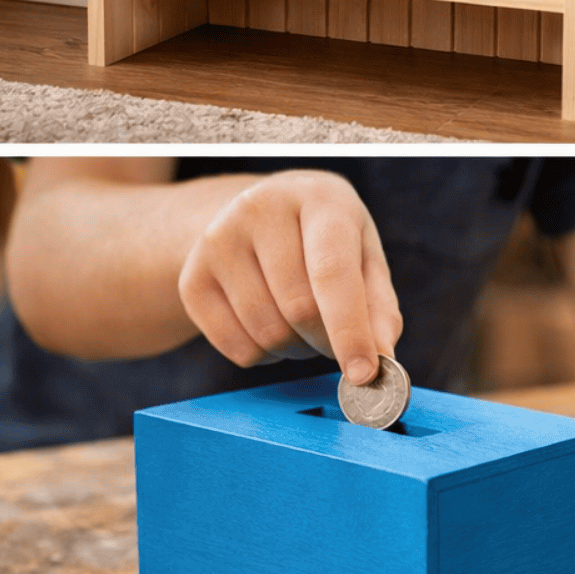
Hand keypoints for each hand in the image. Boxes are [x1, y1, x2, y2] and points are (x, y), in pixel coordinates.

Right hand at [176, 171, 401, 381]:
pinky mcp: (191, 278)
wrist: (258, 216)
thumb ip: (379, 306)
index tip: (363, 375)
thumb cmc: (325, 242)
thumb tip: (382, 355)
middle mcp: (260, 209)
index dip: (350, 329)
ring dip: (294, 350)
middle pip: (299, 309)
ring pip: (266, 333)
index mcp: (317, 198)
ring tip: (298, 325)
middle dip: (324, 342)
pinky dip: (262, 356)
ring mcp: (217, 241)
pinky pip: (235, 348)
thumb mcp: (363, 256)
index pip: (331, 272)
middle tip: (332, 339)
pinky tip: (267, 325)